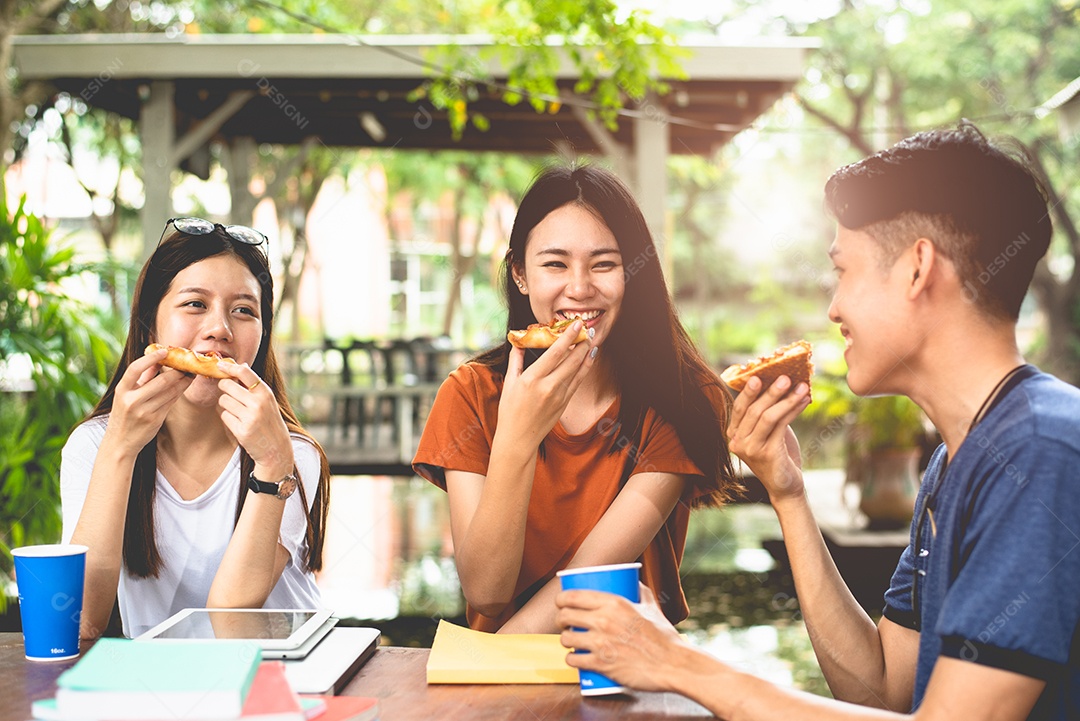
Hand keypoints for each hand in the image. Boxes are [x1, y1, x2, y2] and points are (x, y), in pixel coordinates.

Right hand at [104, 348, 194, 453]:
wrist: (120, 442)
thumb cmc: (123, 414)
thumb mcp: (125, 395)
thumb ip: (141, 378)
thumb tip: (156, 360)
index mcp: (121, 390)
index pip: (135, 369)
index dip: (151, 358)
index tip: (164, 351)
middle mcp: (132, 400)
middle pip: (161, 381)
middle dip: (177, 371)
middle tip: (187, 363)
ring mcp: (145, 411)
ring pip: (171, 391)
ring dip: (183, 381)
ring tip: (191, 373)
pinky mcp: (155, 420)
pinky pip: (171, 401)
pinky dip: (179, 392)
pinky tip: (185, 385)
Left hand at [215, 362, 292, 476]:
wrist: (276, 448)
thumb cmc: (269, 421)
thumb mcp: (267, 401)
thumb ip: (254, 386)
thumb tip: (240, 366)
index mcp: (265, 393)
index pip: (244, 372)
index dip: (229, 367)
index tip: (220, 365)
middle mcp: (258, 403)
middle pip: (227, 385)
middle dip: (224, 388)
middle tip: (230, 394)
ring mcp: (250, 417)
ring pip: (223, 401)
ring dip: (226, 405)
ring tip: (238, 412)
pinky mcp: (242, 430)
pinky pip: (224, 416)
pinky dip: (228, 418)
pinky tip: (239, 423)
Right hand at [497, 321, 595, 447]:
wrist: (519, 439)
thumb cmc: (510, 411)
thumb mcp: (509, 383)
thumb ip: (516, 360)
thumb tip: (519, 341)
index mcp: (532, 379)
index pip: (555, 353)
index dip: (568, 336)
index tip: (576, 324)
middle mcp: (548, 387)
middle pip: (571, 360)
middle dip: (582, 342)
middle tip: (587, 328)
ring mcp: (559, 396)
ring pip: (578, 370)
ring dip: (586, 353)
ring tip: (591, 339)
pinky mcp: (565, 403)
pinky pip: (578, 382)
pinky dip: (585, 368)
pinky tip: (589, 358)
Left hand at [555, 587, 685, 693]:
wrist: (673, 665)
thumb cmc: (664, 637)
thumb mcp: (651, 608)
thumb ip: (641, 592)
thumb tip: (634, 581)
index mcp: (614, 602)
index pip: (573, 596)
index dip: (561, 599)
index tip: (561, 603)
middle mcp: (604, 620)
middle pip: (565, 615)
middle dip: (560, 619)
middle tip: (565, 623)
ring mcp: (601, 643)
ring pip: (566, 638)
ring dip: (565, 640)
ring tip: (571, 641)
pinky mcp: (601, 664)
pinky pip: (574, 660)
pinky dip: (571, 660)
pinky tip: (574, 659)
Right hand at [726, 375, 809, 502]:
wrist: (786, 486)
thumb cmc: (779, 455)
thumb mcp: (769, 431)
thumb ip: (767, 413)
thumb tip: (778, 383)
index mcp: (733, 434)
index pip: (739, 408)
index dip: (748, 391)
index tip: (759, 375)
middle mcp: (737, 442)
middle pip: (753, 410)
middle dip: (770, 391)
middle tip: (785, 376)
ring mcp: (750, 449)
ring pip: (767, 417)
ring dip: (786, 399)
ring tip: (801, 386)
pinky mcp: (766, 454)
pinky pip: (780, 426)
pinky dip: (793, 410)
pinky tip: (804, 401)